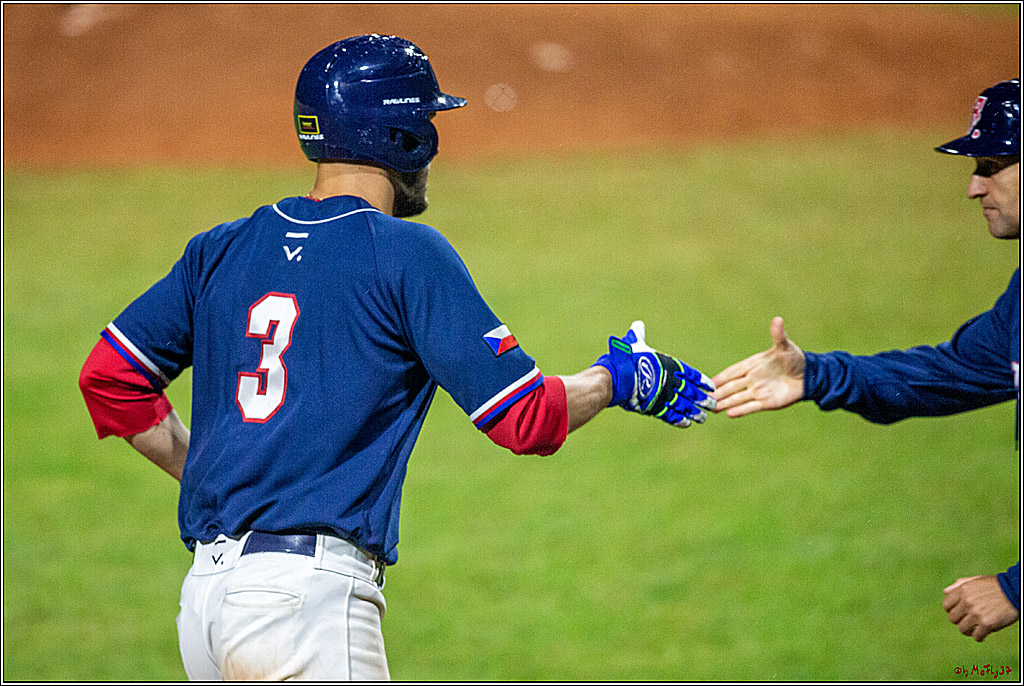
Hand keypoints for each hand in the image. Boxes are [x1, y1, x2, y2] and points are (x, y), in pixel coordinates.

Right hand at [592, 320, 715, 427]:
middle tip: (712, 404)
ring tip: (703, 417)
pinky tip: (686, 423)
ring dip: (696, 412)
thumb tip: (637, 325)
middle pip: (693, 392)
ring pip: (686, 406)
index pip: (692, 375)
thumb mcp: (635, 344)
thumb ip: (639, 336)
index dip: (702, 381)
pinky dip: (680, 420)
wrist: (617, 377)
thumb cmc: (626, 358)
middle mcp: (672, 381)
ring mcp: (665, 396)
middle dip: (703, 399)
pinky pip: (671, 416)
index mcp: (670, 366)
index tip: (711, 387)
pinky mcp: (656, 408)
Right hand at [711, 316, 804, 417]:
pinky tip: (729, 414)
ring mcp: (758, 391)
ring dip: (725, 403)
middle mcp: (752, 379)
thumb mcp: (785, 346)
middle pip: (731, 387)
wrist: (808, 376)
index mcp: (752, 365)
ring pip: (737, 398)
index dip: (721, 377)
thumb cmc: (795, 358)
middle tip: (703, 398)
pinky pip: (751, 407)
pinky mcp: (766, 402)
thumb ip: (778, 335)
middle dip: (718, 392)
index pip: (733, 372)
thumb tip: (777, 319)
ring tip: (712, 408)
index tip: (708, 382)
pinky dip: (740, 410)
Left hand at [943, 575, 1019, 641]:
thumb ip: (960, 585)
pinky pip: (977, 636)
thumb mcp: (976, 580)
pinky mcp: (987, 624)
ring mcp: (976, 613)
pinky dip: (979, 637)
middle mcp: (967, 602)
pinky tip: (984, 634)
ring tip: (975, 629)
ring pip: (962, 629)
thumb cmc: (996, 586)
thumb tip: (945, 592)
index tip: (959, 613)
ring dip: (969, 630)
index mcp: (963, 591)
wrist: (1015, 591)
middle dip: (960, 621)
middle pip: (953, 619)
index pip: (946, 605)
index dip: (952, 610)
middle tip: (969, 621)